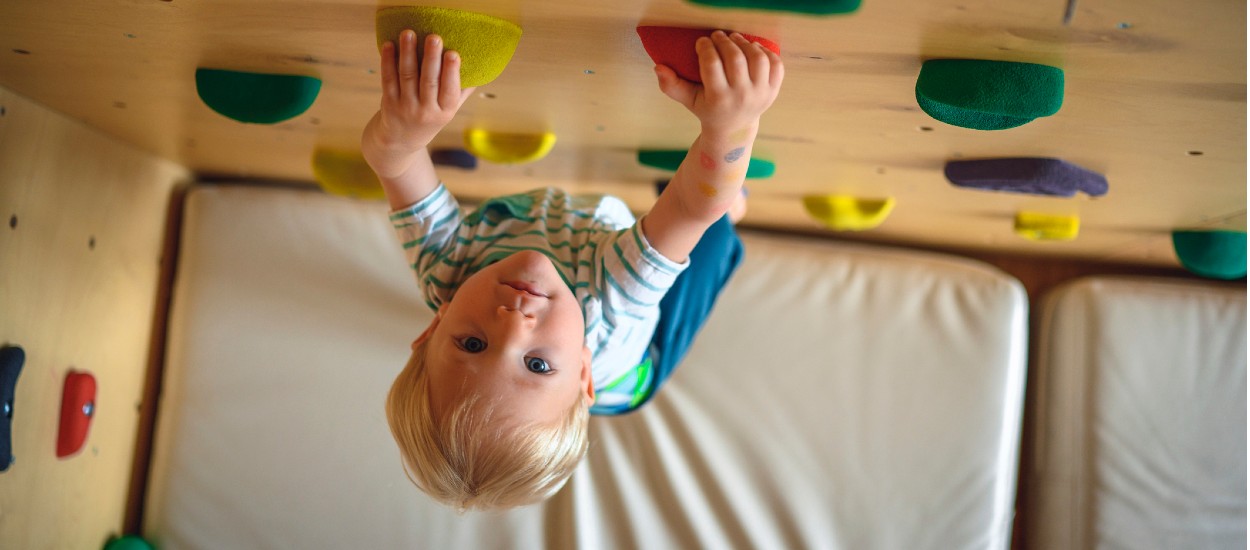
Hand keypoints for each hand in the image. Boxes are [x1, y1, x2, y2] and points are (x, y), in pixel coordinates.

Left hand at [363, 31, 475, 178]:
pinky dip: (388, 61)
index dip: (451, 72)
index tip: (453, 53)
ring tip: (409, 33)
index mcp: (444, 112)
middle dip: (431, 58)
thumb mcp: (448, 111)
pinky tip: (389, 45)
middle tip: (434, 37)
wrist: (400, 142)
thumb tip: (480, 67)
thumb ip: (461, 91)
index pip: (449, 91)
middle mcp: (425, 111)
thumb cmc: (429, 118)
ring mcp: (405, 107)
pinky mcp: (388, 103)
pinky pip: (387, 79)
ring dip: (408, 53)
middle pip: (428, 81)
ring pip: (407, 76)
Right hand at [654, 31, 783, 133]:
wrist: (734, 128)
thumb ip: (671, 85)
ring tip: (734, 40)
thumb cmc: (708, 109)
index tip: (701, 42)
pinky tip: (752, 49)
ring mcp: (761, 95)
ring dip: (745, 44)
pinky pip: (776, 65)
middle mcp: (742, 97)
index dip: (705, 48)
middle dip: (725, 41)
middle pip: (736, 59)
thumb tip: (658, 67)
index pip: (712, 65)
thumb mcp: (688, 100)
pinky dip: (766, 52)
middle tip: (717, 36)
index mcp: (719, 99)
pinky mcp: (773, 91)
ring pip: (758, 59)